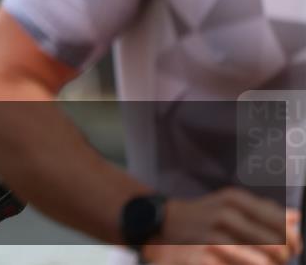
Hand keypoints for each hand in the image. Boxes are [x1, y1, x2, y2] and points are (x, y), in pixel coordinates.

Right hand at [140, 192, 299, 264]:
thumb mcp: (231, 205)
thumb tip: (296, 218)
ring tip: (267, 264)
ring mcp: (214, 231)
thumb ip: (263, 211)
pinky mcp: (205, 249)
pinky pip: (235, 262)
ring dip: (267, 263)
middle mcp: (226, 212)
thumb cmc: (205, 216)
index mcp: (235, 198)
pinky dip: (249, 263)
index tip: (295, 248)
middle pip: (272, 241)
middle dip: (282, 255)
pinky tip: (252, 263)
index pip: (278, 220)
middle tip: (282, 259)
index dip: (292, 238)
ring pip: (258, 256)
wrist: (163, 222)